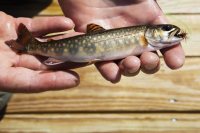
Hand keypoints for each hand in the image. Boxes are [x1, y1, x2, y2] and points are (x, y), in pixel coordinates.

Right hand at [0, 11, 79, 92]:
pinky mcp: (13, 26)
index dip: (54, 81)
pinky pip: (35, 26)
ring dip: (64, 41)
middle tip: (86, 58)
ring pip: (43, 43)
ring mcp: (13, 43)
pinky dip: (51, 25)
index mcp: (3, 76)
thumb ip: (11, 78)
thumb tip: (35, 77)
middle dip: (66, 60)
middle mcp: (10, 61)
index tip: (75, 79)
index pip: (32, 82)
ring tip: (82, 39)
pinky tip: (68, 24)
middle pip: (43, 62)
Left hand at [59, 0, 184, 82]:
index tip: (175, 63)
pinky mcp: (95, 49)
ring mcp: (113, 45)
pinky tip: (114, 72)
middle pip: (144, 59)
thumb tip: (174, 32)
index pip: (162, 44)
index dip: (171, 54)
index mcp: (144, 25)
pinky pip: (103, 65)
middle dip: (150, 64)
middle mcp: (130, 38)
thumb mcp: (141, 1)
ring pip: (125, 66)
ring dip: (131, 69)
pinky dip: (110, 72)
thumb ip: (155, 16)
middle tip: (148, 58)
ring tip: (131, 63)